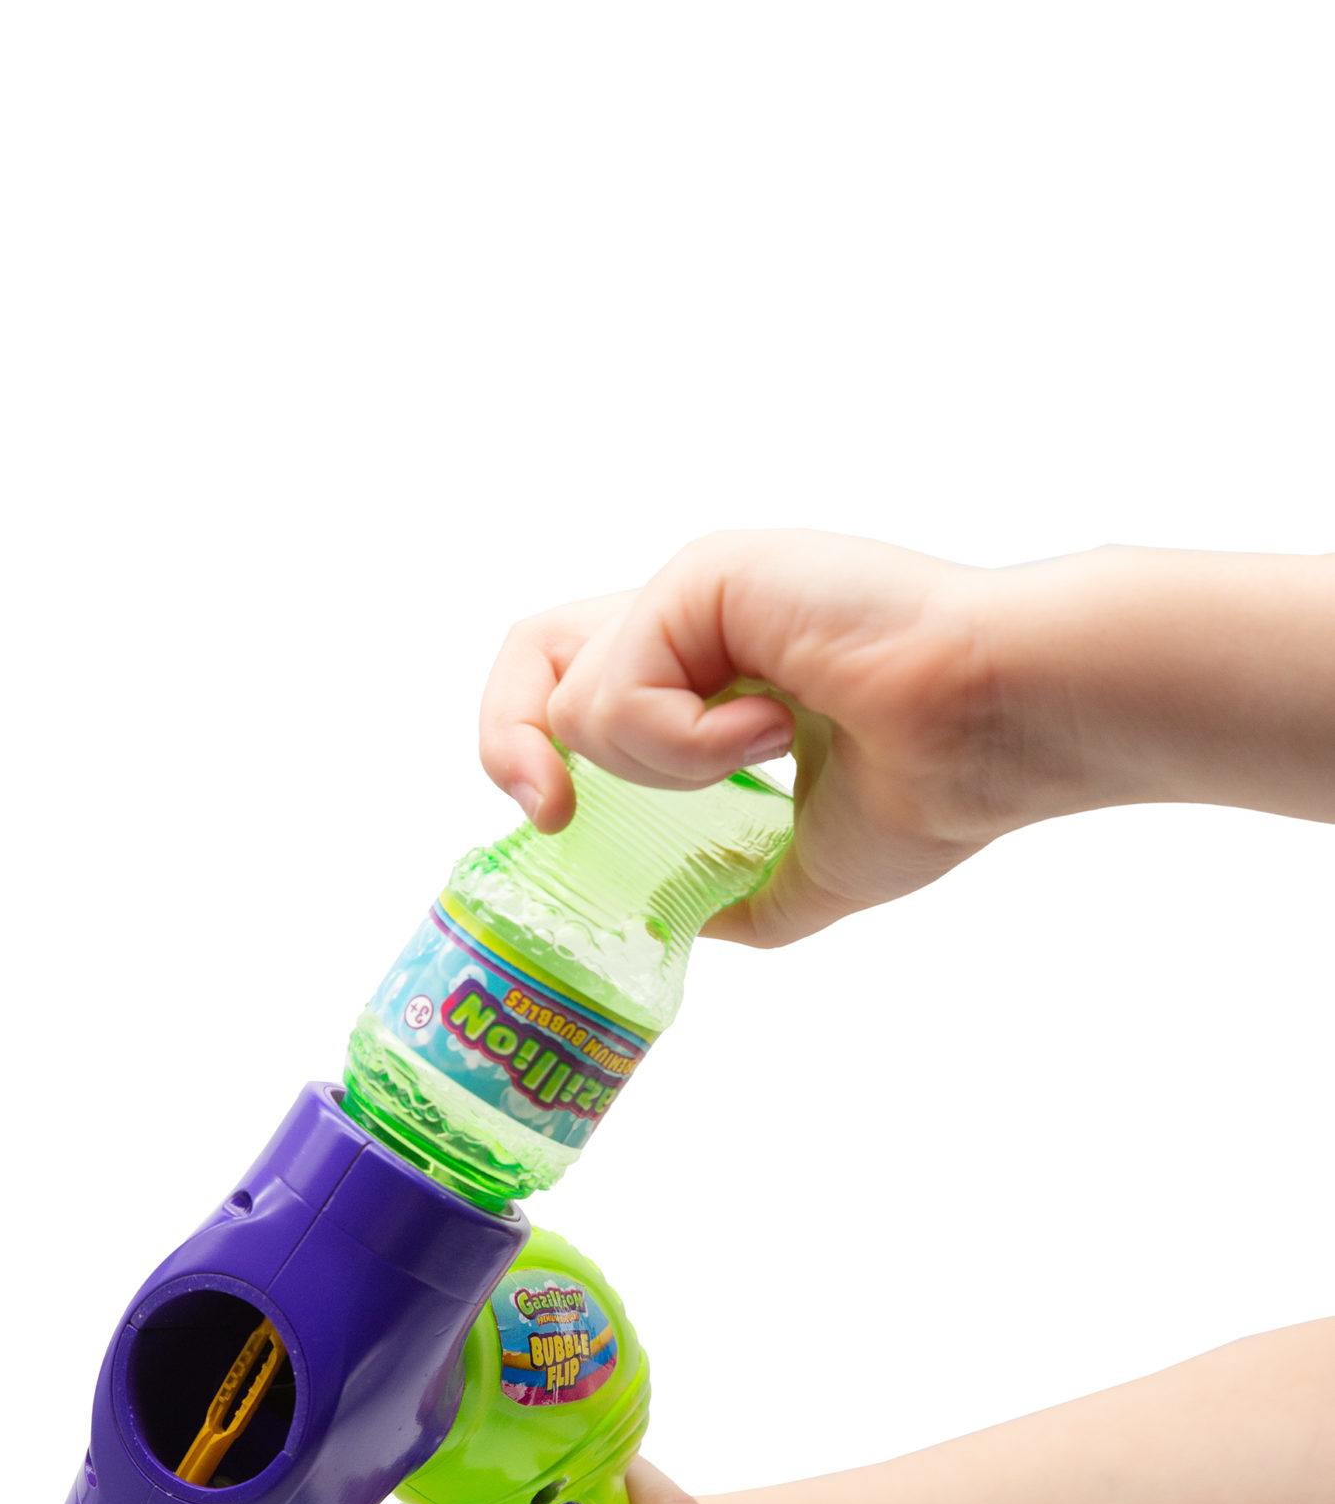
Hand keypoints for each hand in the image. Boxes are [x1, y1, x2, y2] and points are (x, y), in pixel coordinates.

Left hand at [480, 529, 1005, 947]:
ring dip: (658, 763)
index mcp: (716, 677)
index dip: (527, 750)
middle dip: (508, 741)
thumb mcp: (813, 870)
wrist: (996, 732)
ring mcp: (700, 593)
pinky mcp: (708, 574)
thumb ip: (737, 891)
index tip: (554, 822)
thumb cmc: (939, 785)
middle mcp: (698, 624)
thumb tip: (689, 929)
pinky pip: (624, 685)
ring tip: (762, 755)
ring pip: (578, 697)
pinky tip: (780, 725)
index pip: (575, 691)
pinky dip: (686, 740)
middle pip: (534, 656)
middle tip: (548, 811)